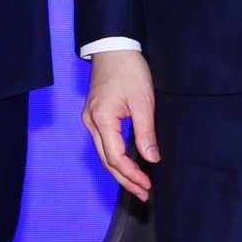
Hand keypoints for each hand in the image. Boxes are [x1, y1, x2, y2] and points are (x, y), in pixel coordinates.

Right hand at [82, 49, 159, 199]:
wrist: (113, 48)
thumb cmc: (129, 70)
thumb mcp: (143, 101)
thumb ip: (146, 132)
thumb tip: (151, 158)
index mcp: (102, 120)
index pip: (115, 158)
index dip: (131, 174)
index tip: (147, 185)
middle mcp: (91, 122)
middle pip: (106, 161)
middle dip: (125, 180)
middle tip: (143, 193)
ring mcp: (90, 119)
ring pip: (104, 154)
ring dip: (120, 171)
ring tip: (138, 184)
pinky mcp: (95, 115)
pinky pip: (104, 143)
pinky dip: (115, 157)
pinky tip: (127, 165)